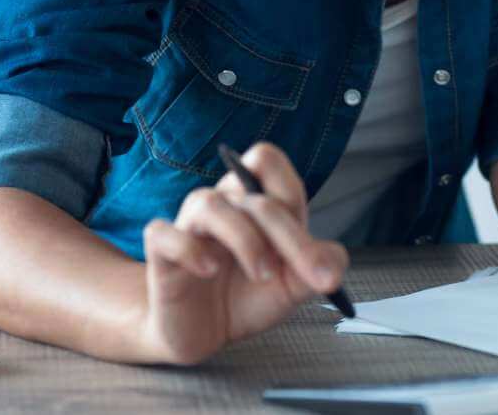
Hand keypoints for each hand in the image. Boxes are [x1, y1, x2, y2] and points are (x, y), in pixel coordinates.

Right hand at [132, 141, 349, 365]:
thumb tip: (335, 262)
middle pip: (252, 194)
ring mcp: (189, 226)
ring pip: (208, 203)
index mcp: (253, 201)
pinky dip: (189, 248)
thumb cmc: (247, 298)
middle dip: (288, 236)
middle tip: (308, 274)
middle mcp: (222, 204)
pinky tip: (208, 270)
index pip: (266, 161)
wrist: (205, 335)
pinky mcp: (162, 254)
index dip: (291, 193)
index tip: (310, 246)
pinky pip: (163, 233)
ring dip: (243, 238)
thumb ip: (317, 268)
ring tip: (262, 274)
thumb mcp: (292, 287)